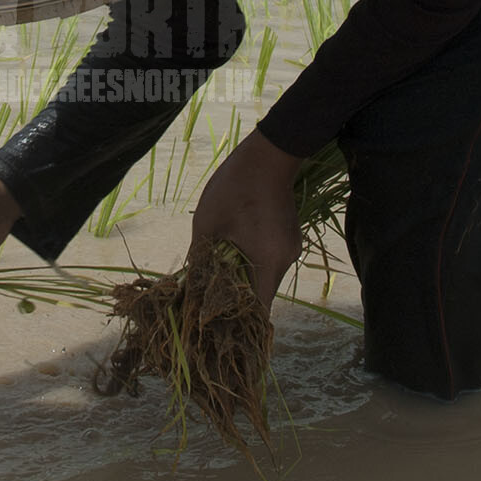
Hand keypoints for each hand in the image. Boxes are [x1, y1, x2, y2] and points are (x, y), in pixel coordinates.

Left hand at [191, 129, 303, 307]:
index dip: (238, 320)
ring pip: (265, 277)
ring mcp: (291, 248)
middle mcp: (286, 260)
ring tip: (219, 271)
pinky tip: (235, 249)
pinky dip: (252, 262)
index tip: (219, 325)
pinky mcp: (290, 237)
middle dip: (237, 300)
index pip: (258, 309)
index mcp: (268, 261)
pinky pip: (270, 260)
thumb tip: (189, 286)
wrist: (268, 154)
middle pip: (261, 295)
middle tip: (211, 300)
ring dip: (243, 278)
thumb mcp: (207, 224)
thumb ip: (199, 259)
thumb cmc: (234, 187)